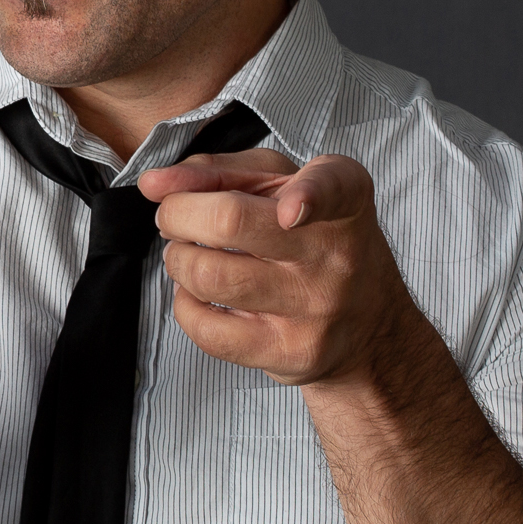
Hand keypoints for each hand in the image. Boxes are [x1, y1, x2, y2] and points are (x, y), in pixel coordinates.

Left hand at [137, 149, 423, 386]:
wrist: (368, 324)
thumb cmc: (311, 237)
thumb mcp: (280, 184)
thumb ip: (216, 171)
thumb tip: (153, 183)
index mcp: (344, 199)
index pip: (331, 188)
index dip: (310, 196)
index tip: (290, 210)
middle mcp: (337, 252)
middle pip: (230, 222)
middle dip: (177, 214)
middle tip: (175, 218)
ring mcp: (316, 307)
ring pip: (209, 275)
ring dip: (178, 260)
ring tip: (187, 255)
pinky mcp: (292, 351)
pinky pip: (209, 329)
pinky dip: (185, 306)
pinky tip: (197, 295)